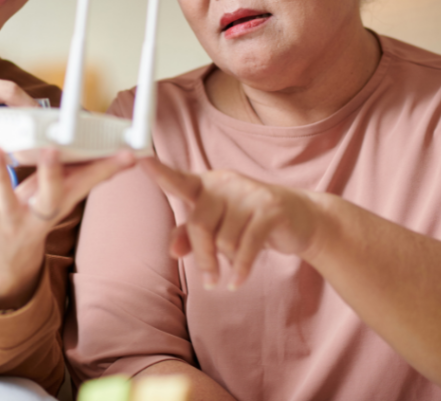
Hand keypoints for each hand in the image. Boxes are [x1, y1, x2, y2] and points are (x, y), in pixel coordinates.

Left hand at [0, 146, 136, 310]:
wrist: (5, 263)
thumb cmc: (34, 215)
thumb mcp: (61, 199)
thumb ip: (83, 175)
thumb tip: (124, 154)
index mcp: (61, 203)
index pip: (88, 185)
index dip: (107, 168)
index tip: (127, 154)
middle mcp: (37, 215)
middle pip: (50, 198)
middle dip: (52, 175)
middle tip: (52, 150)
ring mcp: (8, 220)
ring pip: (5, 196)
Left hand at [140, 158, 323, 289]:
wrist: (301, 219)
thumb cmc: (251, 222)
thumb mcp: (219, 228)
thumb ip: (191, 236)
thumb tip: (173, 250)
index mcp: (207, 185)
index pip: (179, 180)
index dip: (159, 172)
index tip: (139, 159)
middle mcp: (225, 184)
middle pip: (199, 225)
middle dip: (204, 257)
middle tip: (209, 279)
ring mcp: (250, 194)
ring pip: (224, 240)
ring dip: (228, 262)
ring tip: (237, 262)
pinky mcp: (270, 209)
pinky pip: (247, 247)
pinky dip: (241, 269)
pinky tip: (238, 281)